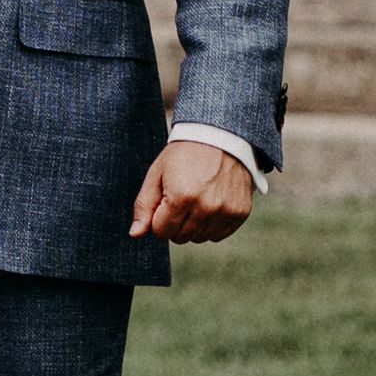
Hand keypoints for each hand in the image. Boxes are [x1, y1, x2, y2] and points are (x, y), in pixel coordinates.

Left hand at [127, 138, 255, 245]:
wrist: (219, 137)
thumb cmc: (183, 155)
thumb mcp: (157, 174)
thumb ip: (144, 206)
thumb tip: (135, 234)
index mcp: (182, 196)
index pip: (161, 231)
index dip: (158, 218)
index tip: (164, 200)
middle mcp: (206, 207)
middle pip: (180, 237)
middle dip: (175, 222)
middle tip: (181, 198)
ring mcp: (226, 211)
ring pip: (199, 238)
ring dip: (193, 225)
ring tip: (196, 198)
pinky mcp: (240, 212)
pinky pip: (218, 235)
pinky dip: (211, 225)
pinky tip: (210, 203)